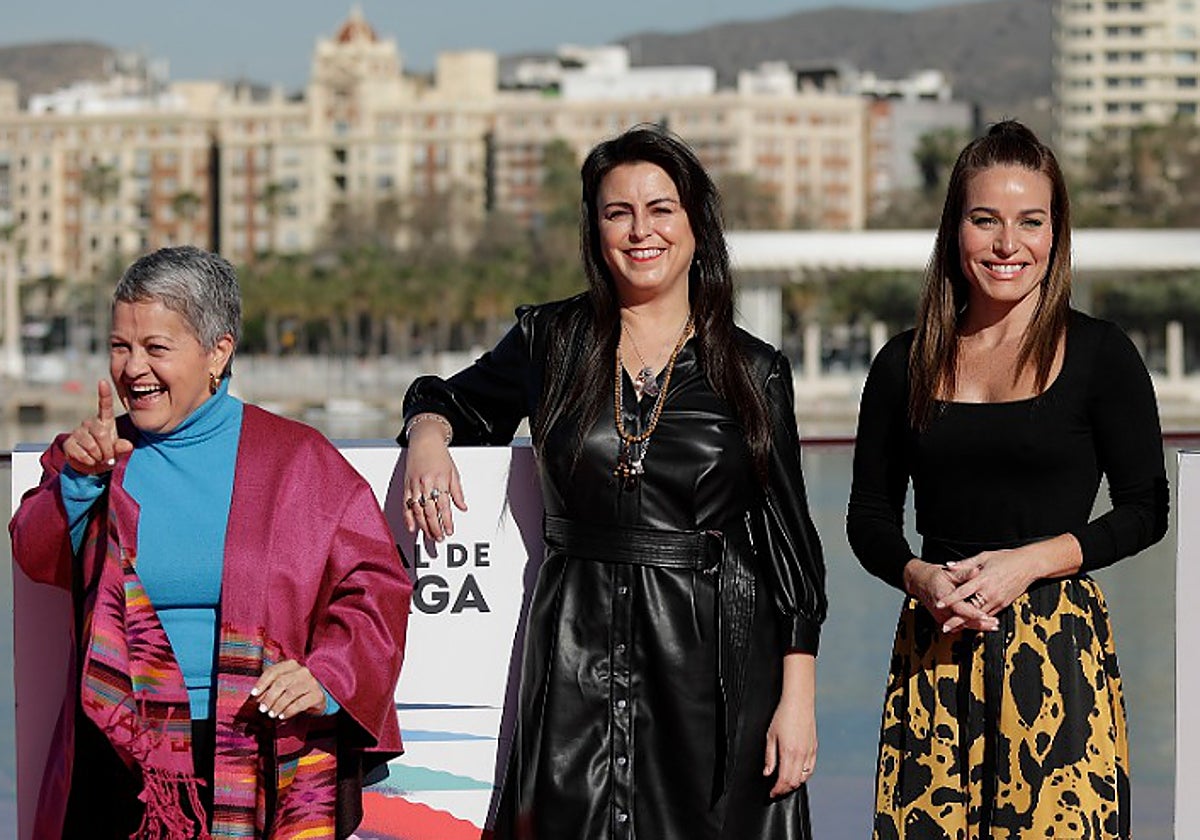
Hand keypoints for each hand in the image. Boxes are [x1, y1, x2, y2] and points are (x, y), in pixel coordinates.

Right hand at [62, 380, 132, 474]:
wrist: (91, 466)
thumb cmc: (107, 454)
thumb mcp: (118, 451)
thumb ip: (122, 447)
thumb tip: (127, 445)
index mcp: (105, 421)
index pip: (105, 405)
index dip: (104, 394)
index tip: (103, 382)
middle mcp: (90, 423)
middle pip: (101, 432)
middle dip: (108, 448)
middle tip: (109, 457)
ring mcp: (78, 432)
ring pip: (91, 444)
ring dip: (98, 456)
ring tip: (99, 458)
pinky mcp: (68, 443)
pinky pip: (81, 453)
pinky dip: (88, 461)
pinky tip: (89, 460)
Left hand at [251, 660, 327, 719]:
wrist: (317, 697)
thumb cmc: (296, 690)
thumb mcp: (283, 685)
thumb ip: (270, 688)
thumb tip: (257, 698)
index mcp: (291, 665)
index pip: (273, 671)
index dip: (262, 683)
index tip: (253, 694)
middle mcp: (302, 671)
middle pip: (281, 682)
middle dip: (269, 697)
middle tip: (262, 709)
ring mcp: (311, 682)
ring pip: (290, 693)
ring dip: (278, 705)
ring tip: (271, 714)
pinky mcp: (317, 695)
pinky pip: (300, 703)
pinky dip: (289, 711)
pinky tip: (282, 716)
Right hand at [402, 415, 466, 540]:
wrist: (425, 440)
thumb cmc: (439, 455)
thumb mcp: (453, 472)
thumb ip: (457, 492)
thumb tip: (463, 507)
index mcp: (440, 481)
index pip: (444, 506)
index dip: (447, 521)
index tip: (449, 531)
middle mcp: (426, 484)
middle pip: (430, 512)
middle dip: (435, 528)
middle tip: (440, 538)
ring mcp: (415, 485)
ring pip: (418, 511)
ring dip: (424, 526)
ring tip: (429, 536)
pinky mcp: (406, 486)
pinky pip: (406, 505)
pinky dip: (408, 518)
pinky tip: (412, 527)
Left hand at [763, 652, 817, 796]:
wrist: (799, 702)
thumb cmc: (782, 716)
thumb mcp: (770, 736)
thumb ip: (769, 757)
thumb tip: (767, 773)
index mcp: (789, 753)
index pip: (784, 780)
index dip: (777, 790)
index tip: (770, 793)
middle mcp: (802, 755)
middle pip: (795, 782)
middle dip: (784, 790)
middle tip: (775, 791)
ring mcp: (809, 752)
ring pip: (804, 777)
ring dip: (794, 784)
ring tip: (784, 783)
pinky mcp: (814, 748)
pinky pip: (810, 768)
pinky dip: (803, 775)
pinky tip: (797, 774)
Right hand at [903, 558, 997, 633]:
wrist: (919, 581)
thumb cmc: (933, 576)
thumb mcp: (949, 572)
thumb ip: (964, 573)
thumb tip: (976, 571)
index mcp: (943, 596)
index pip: (960, 608)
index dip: (973, 613)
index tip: (985, 615)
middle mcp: (941, 609)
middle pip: (963, 621)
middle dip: (980, 624)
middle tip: (994, 624)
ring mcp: (942, 616)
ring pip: (962, 625)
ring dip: (977, 626)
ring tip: (992, 626)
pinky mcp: (943, 619)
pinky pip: (958, 625)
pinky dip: (970, 625)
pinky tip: (981, 625)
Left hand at [935, 537, 1078, 632]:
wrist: (1029, 565)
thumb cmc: (1006, 559)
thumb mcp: (983, 557)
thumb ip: (965, 564)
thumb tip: (949, 566)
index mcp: (982, 579)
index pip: (962, 592)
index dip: (950, 599)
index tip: (939, 604)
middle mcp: (990, 592)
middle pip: (970, 609)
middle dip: (957, 620)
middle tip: (945, 627)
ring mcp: (998, 600)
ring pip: (980, 615)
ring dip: (967, 623)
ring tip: (955, 630)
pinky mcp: (1004, 604)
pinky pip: (990, 615)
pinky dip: (980, 621)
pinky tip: (973, 626)